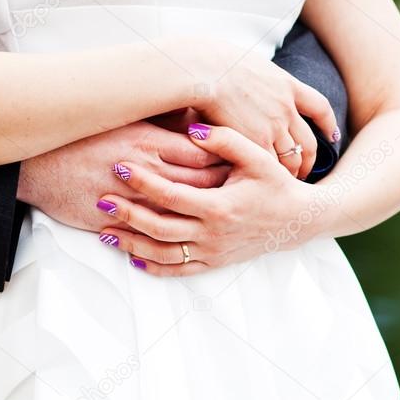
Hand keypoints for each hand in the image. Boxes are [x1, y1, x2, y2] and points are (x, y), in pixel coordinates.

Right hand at [17, 121, 229, 231]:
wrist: (35, 163)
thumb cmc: (82, 137)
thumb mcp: (126, 122)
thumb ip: (163, 124)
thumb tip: (197, 123)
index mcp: (149, 142)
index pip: (202, 153)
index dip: (225, 161)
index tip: (240, 164)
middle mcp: (143, 171)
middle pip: (198, 184)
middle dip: (221, 190)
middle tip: (241, 192)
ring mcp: (128, 198)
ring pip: (177, 213)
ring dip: (198, 218)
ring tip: (218, 219)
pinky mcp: (112, 221)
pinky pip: (147, 234)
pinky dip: (166, 237)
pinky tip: (184, 238)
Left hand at [96, 123, 322, 275]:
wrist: (297, 221)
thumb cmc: (275, 185)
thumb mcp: (257, 158)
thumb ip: (225, 141)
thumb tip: (193, 129)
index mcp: (221, 206)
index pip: (171, 195)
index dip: (143, 182)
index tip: (120, 167)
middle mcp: (213, 233)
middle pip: (159, 228)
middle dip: (127, 214)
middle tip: (101, 198)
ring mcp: (213, 252)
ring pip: (163, 254)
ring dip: (132, 244)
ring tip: (105, 231)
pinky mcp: (215, 263)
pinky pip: (179, 270)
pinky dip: (153, 266)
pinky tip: (132, 257)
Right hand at [184, 38, 338, 179]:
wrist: (208, 71)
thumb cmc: (215, 62)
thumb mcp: (249, 62)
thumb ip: (258, 77)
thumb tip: (249, 78)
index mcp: (287, 85)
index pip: (319, 106)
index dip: (328, 123)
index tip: (332, 135)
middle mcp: (286, 108)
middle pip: (308, 142)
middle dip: (309, 160)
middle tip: (304, 171)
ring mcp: (274, 126)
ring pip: (292, 158)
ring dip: (291, 173)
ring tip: (285, 184)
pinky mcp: (258, 142)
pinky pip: (272, 165)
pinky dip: (271, 175)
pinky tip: (266, 182)